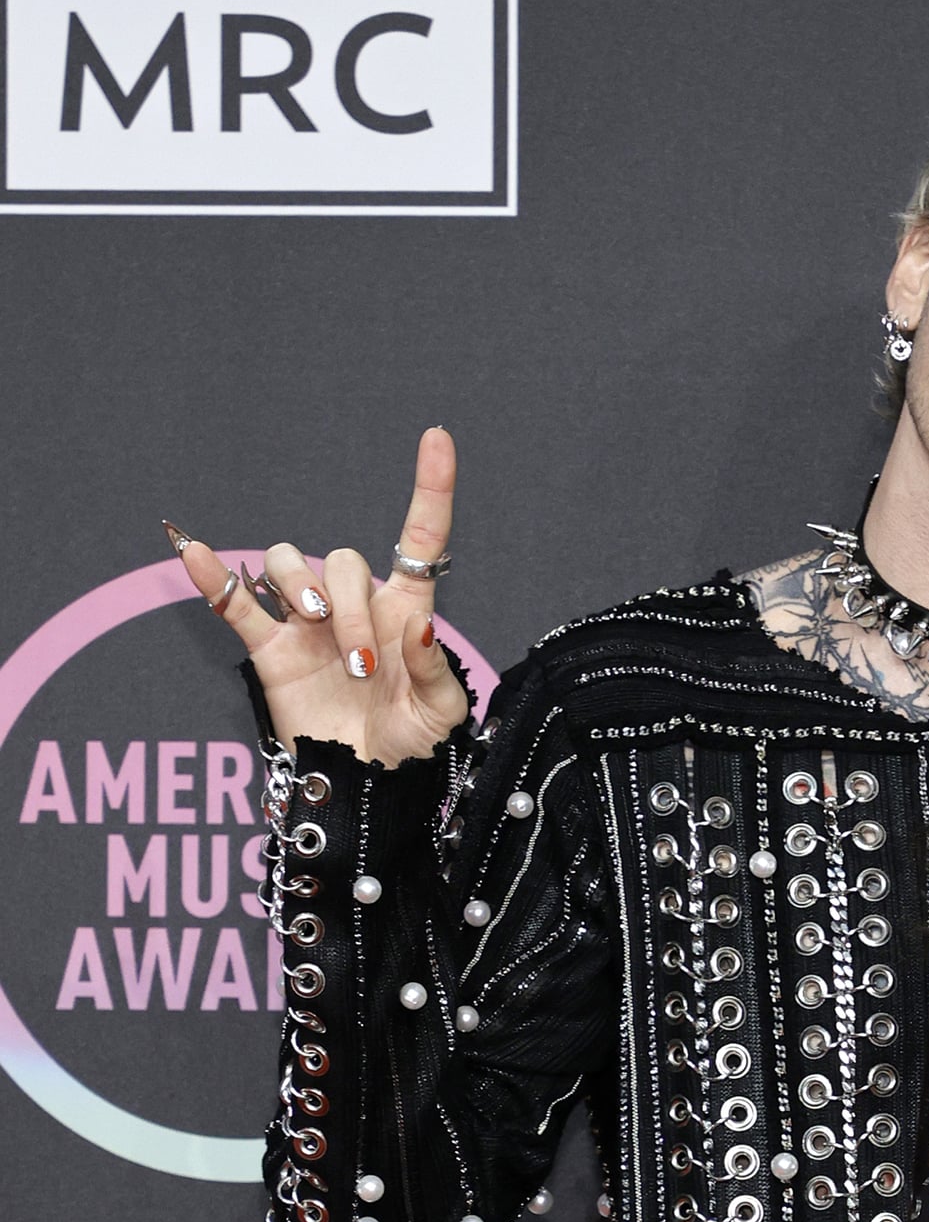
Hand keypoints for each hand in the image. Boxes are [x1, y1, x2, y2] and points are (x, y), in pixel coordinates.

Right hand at [170, 426, 468, 765]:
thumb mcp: (441, 714)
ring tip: (320, 635)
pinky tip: (193, 552)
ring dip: (303, 591)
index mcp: (405, 609)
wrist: (365, 783)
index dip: (430, 489)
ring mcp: (307, 622)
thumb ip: (435, 669)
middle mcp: (354, 604)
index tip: (436, 438)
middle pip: (341, 561)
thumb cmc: (411, 744)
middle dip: (352, 607)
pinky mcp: (271, 648)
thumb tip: (419, 625)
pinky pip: (234, 602)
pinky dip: (213, 576)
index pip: (420, 537)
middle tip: (361, 664)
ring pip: (290, 565)